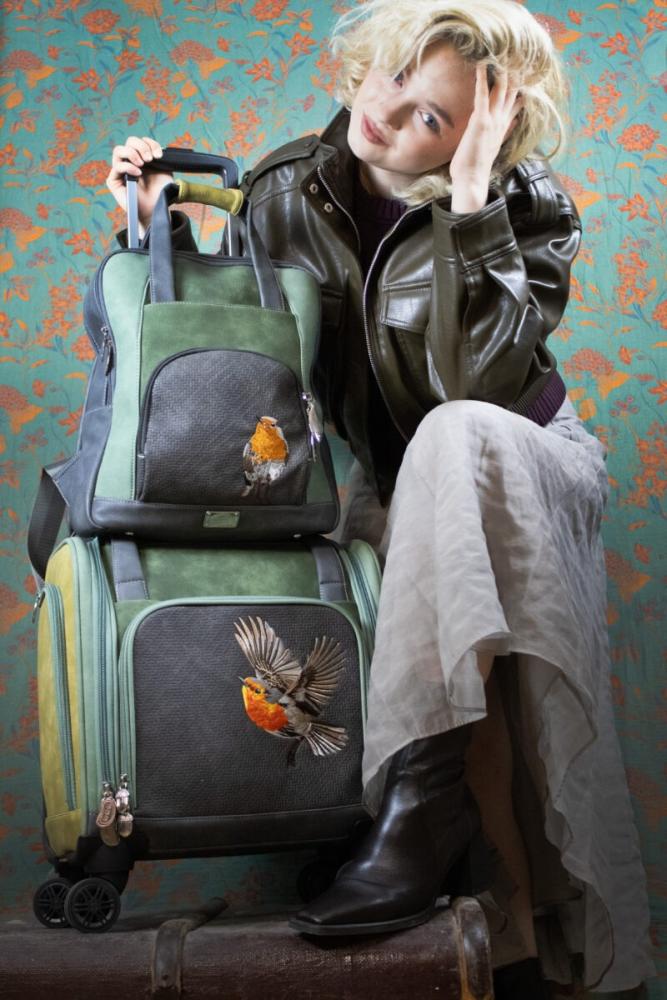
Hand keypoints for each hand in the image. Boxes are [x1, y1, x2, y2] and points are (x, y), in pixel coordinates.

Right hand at [106, 136, 173, 226]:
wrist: (156, 209)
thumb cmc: (160, 193)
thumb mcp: (164, 171)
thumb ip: (160, 157)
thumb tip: (155, 148)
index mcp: (141, 157)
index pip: (141, 141)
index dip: (150, 143)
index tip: (159, 155)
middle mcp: (129, 162)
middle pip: (129, 141)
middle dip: (141, 146)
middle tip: (150, 159)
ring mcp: (120, 171)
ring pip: (119, 150)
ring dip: (132, 153)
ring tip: (143, 163)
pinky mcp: (114, 181)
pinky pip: (117, 166)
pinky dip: (128, 166)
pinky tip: (138, 173)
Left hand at [449, 65, 521, 213]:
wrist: (472, 180)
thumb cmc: (475, 168)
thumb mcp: (493, 147)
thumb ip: (504, 132)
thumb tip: (514, 121)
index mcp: (503, 128)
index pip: (515, 103)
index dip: (520, 88)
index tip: (525, 75)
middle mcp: (501, 121)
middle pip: (512, 92)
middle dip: (516, 73)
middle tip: (519, 55)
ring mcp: (492, 120)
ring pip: (501, 90)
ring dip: (503, 71)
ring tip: (503, 52)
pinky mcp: (481, 120)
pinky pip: (483, 94)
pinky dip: (483, 78)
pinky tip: (482, 64)